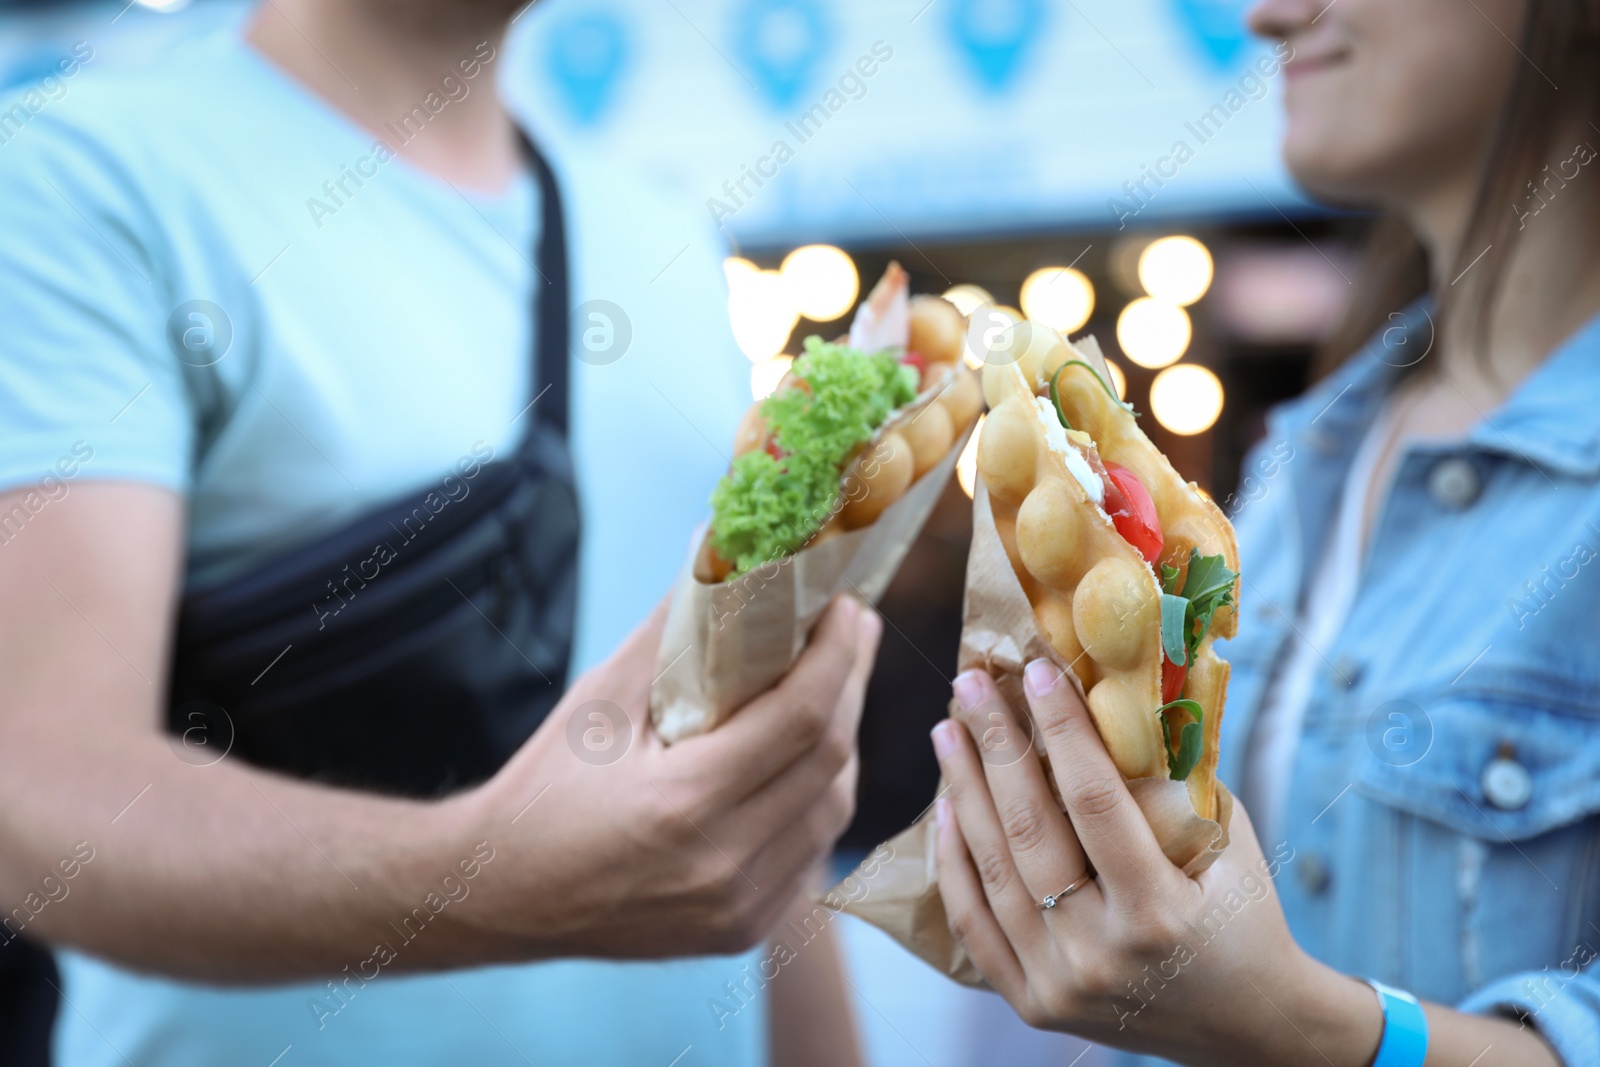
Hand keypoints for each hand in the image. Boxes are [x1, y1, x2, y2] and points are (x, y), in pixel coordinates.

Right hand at [457, 594, 879, 959]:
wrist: (503, 895)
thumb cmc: (546, 787)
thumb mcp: (600, 699)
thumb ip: (672, 626)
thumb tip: (720, 543)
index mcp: (683, 803)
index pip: (801, 718)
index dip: (837, 655)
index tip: (847, 606)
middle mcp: (723, 865)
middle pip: (830, 761)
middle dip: (851, 684)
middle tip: (854, 629)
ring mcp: (738, 908)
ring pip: (832, 811)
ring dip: (842, 742)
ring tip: (834, 686)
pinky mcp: (743, 931)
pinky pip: (811, 852)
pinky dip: (818, 797)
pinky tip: (807, 757)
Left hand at [930, 660, 1383, 1065]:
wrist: (1246, 1023)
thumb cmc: (1241, 916)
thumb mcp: (1226, 845)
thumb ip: (1174, 779)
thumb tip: (1118, 694)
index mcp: (1158, 914)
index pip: (1095, 802)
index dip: (1062, 730)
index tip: (1036, 672)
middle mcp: (1100, 955)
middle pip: (1029, 830)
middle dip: (995, 746)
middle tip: (971, 684)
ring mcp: (1058, 984)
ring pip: (992, 870)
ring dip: (964, 791)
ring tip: (949, 730)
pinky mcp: (1031, 1002)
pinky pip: (974, 921)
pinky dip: (955, 860)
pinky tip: (946, 807)